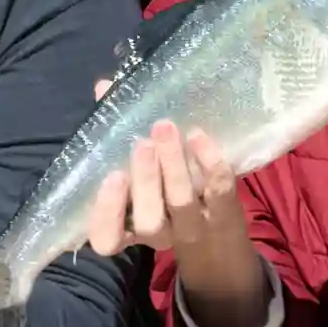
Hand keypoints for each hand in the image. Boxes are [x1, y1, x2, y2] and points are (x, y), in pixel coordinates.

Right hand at [83, 120, 249, 264]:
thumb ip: (114, 132)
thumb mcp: (134, 169)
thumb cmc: (160, 191)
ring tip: (166, 128)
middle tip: (143, 144)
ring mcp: (192, 225)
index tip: (114, 176)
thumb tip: (104, 88)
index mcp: (127, 228)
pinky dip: (209, 164)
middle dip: (145, 181)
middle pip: (149, 220)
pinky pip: (219, 192)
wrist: (217, 234)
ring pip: (181, 205)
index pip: (106, 238)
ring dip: (174, 167)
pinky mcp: (224, 212)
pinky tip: (198, 137)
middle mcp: (158, 232)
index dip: (108, 211)